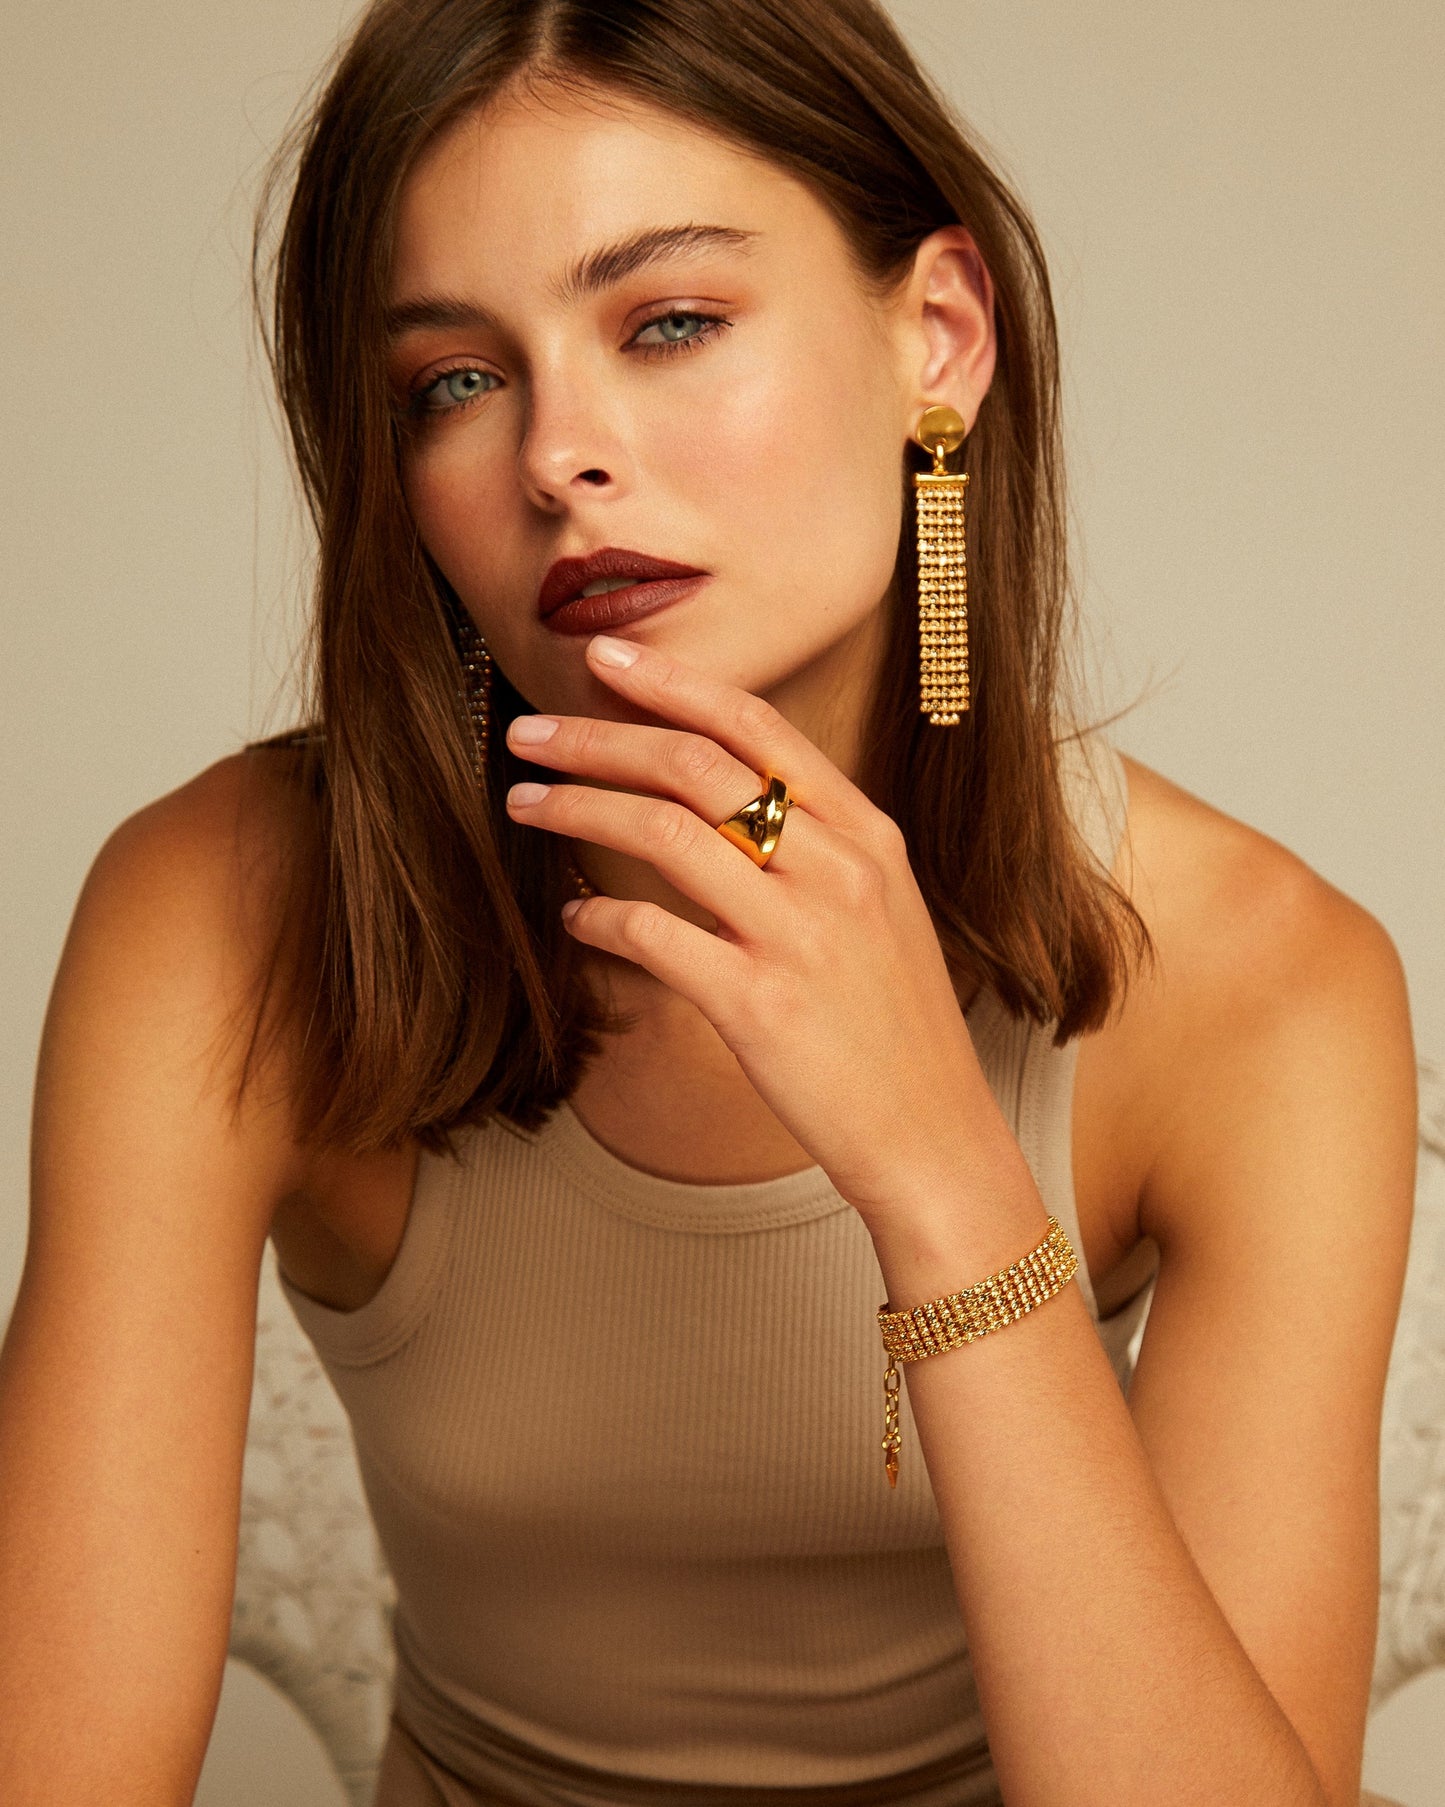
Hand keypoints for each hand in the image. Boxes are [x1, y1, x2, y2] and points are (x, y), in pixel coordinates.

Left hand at [504, 634, 1021, 1225]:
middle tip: (528, 735)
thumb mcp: (879, 909)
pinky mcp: (758, 1004)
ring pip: (663, 832)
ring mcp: (799, 934)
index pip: (755, 726)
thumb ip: (813, 846)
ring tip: (526, 806)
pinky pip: (652, 934)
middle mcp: (836, 868)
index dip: (672, 682)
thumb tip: (717, 799)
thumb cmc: (894, 1026)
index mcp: (866, 834)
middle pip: (693, 766)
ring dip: (579, 810)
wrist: (933, 1136)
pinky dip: (599, 917)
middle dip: (596, 739)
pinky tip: (573, 917)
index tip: (604, 659)